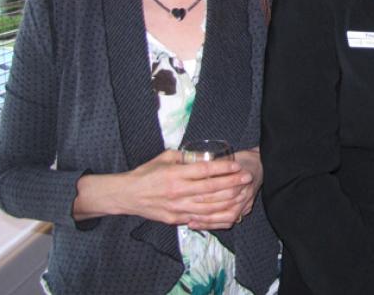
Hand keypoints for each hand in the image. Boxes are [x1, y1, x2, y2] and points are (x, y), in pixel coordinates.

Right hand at [119, 149, 252, 227]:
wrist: (127, 195)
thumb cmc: (146, 173)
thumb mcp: (164, 157)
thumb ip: (184, 156)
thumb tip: (202, 154)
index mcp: (175, 174)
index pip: (204, 171)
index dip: (223, 168)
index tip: (237, 165)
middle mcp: (178, 192)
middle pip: (210, 189)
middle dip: (231, 183)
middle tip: (246, 178)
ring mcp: (177, 208)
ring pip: (208, 206)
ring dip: (227, 201)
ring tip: (242, 194)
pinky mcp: (176, 219)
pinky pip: (200, 219)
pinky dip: (215, 217)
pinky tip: (228, 212)